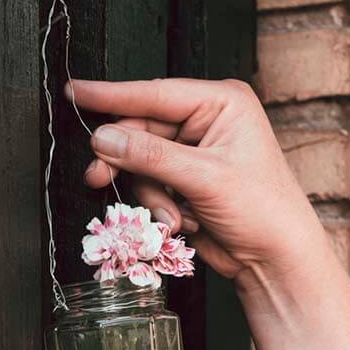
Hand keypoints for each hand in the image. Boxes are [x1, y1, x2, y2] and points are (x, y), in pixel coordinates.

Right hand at [67, 78, 328, 283]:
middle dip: (127, 161)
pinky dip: (158, 206)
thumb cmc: (262, 210)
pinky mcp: (183, 180)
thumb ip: (149, 155)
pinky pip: (148, 184)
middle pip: (140, 130)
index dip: (111, 95)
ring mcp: (193, 152)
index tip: (76, 91)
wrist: (274, 258)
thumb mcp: (203, 177)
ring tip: (172, 215)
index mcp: (221, 103)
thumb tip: (103, 138)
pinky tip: (182, 220)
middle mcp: (206, 121)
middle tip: (98, 177)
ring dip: (150, 194)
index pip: (155, 93)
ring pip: (139, 162)